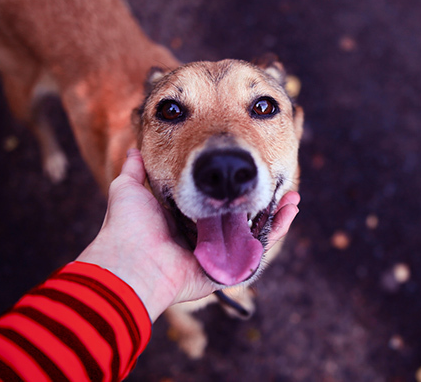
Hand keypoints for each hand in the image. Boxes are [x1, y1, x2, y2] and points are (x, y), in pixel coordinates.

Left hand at [77, 149, 299, 320]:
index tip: (247, 164)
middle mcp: (203, 237)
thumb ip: (135, 170)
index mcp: (182, 218)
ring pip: (254, 232)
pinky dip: (277, 230)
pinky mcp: (228, 268)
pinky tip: (289, 209)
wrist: (132, 261)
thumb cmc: (128, 226)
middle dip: (260, 199)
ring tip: (292, 194)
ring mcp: (217, 254)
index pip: (215, 200)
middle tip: (274, 178)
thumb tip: (133, 151)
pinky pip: (258, 250)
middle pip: (240, 216)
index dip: (232, 186)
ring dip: (276, 213)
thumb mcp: (129, 189)